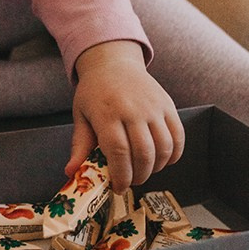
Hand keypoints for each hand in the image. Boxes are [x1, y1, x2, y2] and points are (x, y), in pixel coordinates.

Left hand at [67, 40, 183, 192]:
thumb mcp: (81, 115)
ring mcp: (153, 106)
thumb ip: (80, 145)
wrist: (113, 62)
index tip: (118, 187)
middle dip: (138, 176)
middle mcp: (133, 109)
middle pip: (143, 153)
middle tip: (130, 181)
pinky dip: (173, 154)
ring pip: (163, 148)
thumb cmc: (94, 92)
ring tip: (144, 171)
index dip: (121, 175)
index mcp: (107, 113)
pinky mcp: (167, 105)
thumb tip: (71, 172)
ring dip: (156, 168)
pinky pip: (178, 136)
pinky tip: (162, 160)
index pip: (119, 152)